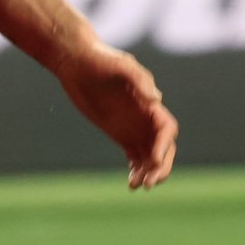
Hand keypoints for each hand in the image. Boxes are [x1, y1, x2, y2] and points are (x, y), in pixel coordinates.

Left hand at [55, 40, 177, 190]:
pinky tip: (131, 184)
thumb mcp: (121, 65)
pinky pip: (135, 157)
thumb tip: (156, 99)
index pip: (167, 128)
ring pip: (150, 156)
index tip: (154, 160)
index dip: (165, 145)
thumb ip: (139, 80)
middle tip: (150, 182)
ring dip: (149, 172)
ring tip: (138, 186)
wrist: (76, 62)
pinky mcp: (121, 133)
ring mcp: (134, 126)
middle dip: (161, 166)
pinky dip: (136, 170)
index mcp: (149, 102)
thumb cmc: (100, 59)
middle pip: (163, 147)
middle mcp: (146, 117)